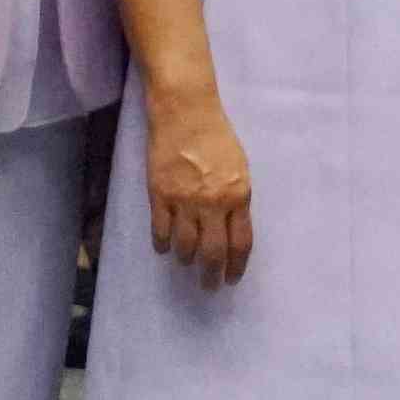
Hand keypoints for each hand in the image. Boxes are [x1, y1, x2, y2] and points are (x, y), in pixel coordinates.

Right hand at [145, 94, 251, 286]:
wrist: (186, 113)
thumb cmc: (217, 137)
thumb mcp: (239, 168)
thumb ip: (236, 199)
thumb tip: (232, 228)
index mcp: (238, 195)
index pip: (240, 243)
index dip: (236, 266)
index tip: (232, 280)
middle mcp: (213, 203)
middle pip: (213, 252)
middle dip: (211, 276)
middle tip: (208, 287)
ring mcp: (184, 201)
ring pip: (185, 247)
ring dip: (186, 260)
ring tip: (187, 263)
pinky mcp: (159, 195)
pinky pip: (160, 231)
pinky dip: (162, 244)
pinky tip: (164, 248)